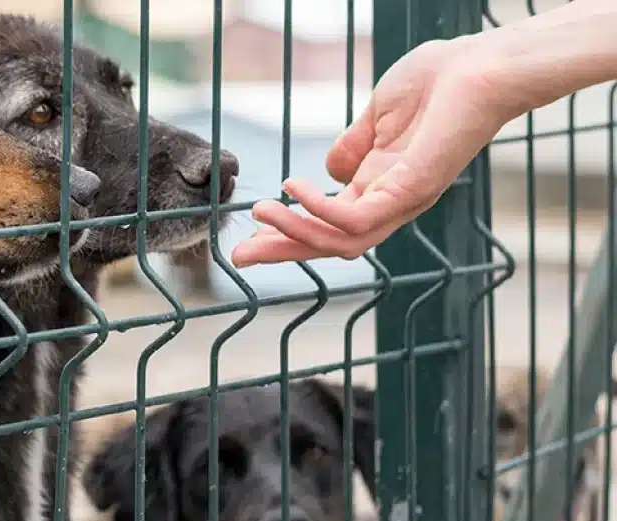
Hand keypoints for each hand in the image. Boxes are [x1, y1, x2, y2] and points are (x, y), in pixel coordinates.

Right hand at [229, 37, 516, 267]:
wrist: (480, 65)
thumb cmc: (437, 82)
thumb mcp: (377, 116)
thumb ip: (353, 146)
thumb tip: (328, 170)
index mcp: (381, 186)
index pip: (329, 223)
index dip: (289, 232)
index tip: (251, 234)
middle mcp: (391, 202)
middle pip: (329, 244)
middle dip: (282, 251)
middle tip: (239, 255)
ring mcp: (403, 200)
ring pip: (340, 242)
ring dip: (294, 233)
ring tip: (260, 212)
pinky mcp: (412, 190)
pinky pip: (357, 219)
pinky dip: (320, 210)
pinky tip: (295, 187)